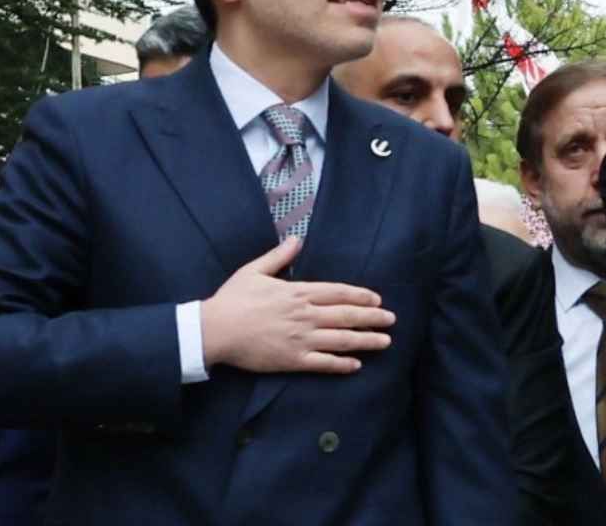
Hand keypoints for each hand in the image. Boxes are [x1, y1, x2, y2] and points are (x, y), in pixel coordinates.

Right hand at [200, 237, 394, 373]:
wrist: (214, 330)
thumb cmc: (232, 299)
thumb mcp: (254, 270)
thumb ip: (279, 256)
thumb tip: (296, 239)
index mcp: (298, 292)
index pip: (338, 292)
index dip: (361, 296)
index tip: (377, 299)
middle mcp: (305, 315)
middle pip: (347, 316)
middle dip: (373, 318)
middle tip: (391, 320)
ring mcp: (301, 339)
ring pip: (342, 340)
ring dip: (366, 340)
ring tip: (385, 342)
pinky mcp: (292, 360)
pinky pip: (323, 364)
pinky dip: (342, 364)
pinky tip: (357, 365)